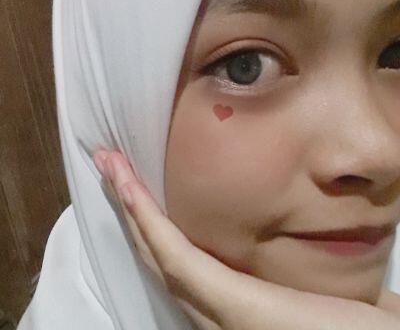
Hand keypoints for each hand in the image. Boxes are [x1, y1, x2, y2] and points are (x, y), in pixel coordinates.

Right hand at [93, 149, 399, 329]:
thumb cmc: (352, 323)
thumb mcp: (309, 286)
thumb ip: (292, 263)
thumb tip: (298, 236)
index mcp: (231, 298)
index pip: (180, 256)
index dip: (151, 220)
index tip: (135, 183)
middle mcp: (212, 307)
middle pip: (158, 250)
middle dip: (129, 207)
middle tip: (109, 165)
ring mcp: (218, 309)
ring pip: (159, 250)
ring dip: (131, 207)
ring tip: (110, 167)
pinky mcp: (232, 305)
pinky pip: (179, 258)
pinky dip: (150, 224)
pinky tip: (131, 192)